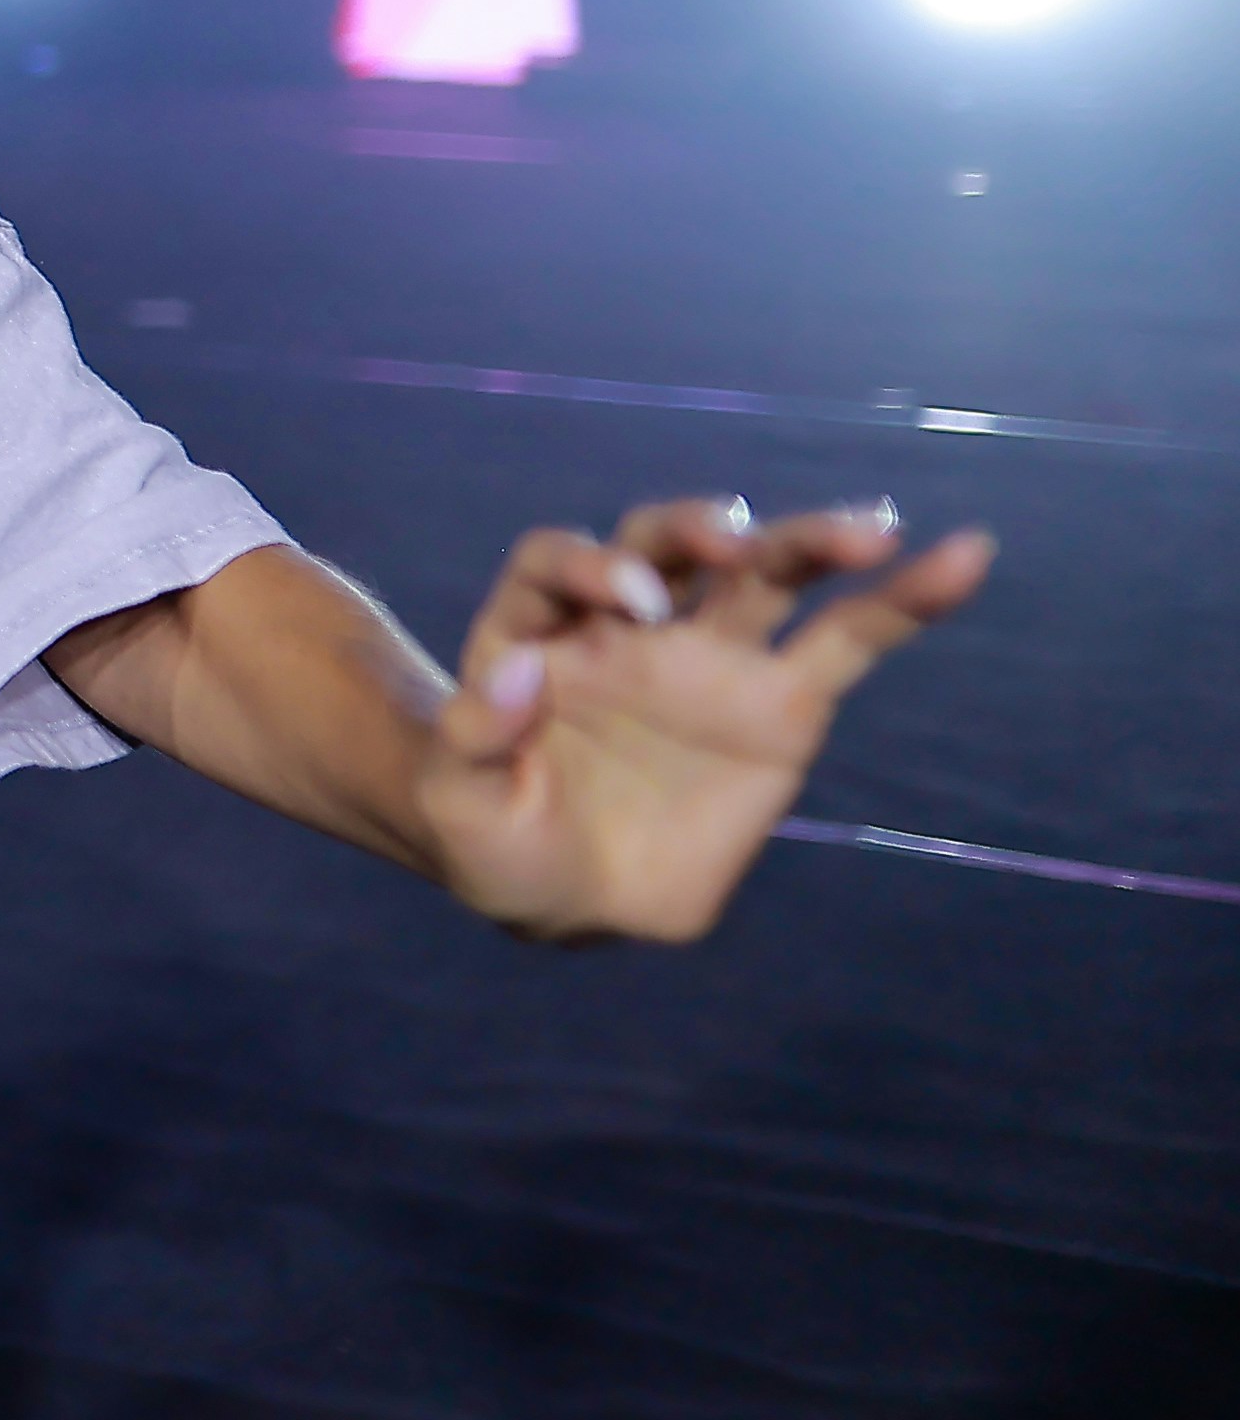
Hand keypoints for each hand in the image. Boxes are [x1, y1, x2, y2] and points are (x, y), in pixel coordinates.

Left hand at [420, 496, 995, 939]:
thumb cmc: (496, 835)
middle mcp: (628, 623)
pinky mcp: (782, 704)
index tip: (635, 603)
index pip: (558, 562)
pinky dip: (906, 600)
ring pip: (766, 574)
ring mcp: (709, 657)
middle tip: (738, 536)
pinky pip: (851, 640)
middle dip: (700, 526)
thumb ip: (473, 736)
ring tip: (873, 529)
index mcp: (538, 628)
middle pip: (666, 543)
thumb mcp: (457, 800)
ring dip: (813, 539)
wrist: (566, 893)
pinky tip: (963, 558)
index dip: (592, 565)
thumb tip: (514, 672)